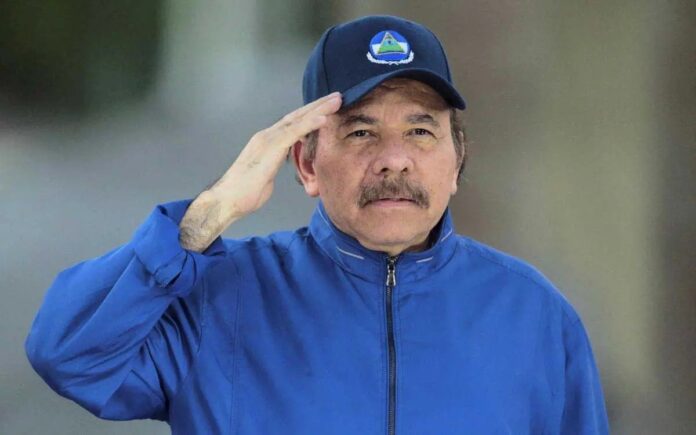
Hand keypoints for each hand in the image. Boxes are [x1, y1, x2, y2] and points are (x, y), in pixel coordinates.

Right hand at [179, 92, 341, 251]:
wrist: (227, 200)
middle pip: (297, 116)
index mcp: (267, 142)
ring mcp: (267, 140)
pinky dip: (309, 124)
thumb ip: (274, 166)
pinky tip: (324, 118)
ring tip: (336, 101)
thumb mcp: (266, 176)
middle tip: (338, 96)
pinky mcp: (270, 148)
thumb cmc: (244, 193)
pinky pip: (293, 133)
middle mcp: (267, 136)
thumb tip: (278, 167)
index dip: (310, 114)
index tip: (327, 108)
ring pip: (297, 119)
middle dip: (318, 105)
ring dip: (318, 109)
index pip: (293, 124)